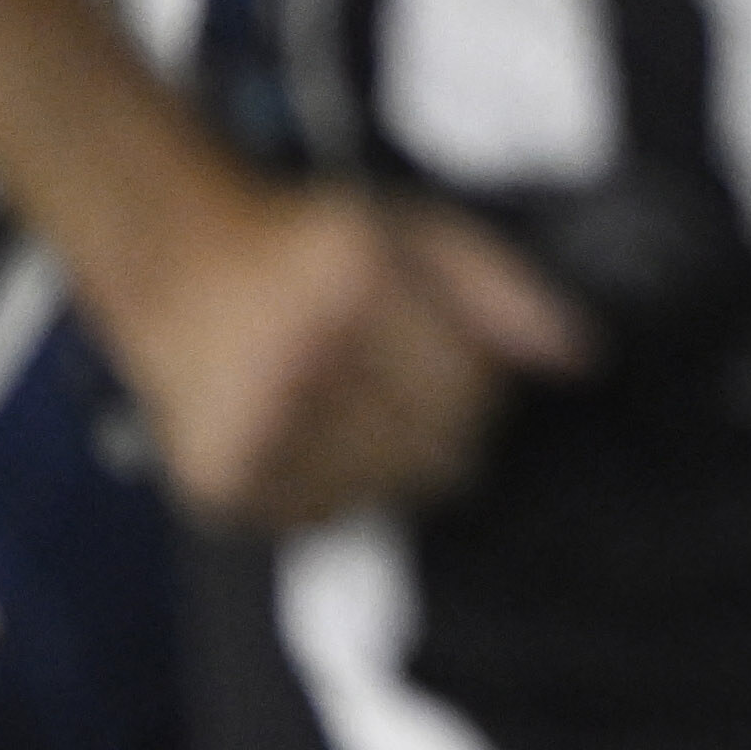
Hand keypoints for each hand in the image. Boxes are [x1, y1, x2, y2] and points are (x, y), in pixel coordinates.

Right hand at [103, 183, 590, 531]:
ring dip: (388, 456)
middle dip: (437, 419)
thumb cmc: (300, 249)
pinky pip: (331, 517)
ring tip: (346, 398)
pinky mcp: (223, 484)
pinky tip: (310, 430)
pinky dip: (337, 485)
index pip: (469, 387)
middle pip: (438, 449)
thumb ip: (504, 288)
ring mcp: (254, 428)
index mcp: (351, 289)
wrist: (173, 258)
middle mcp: (297, 361)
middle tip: (390, 375)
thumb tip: (577, 355)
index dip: (472, 377)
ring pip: (390, 491)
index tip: (440, 351)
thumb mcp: (418, 233)